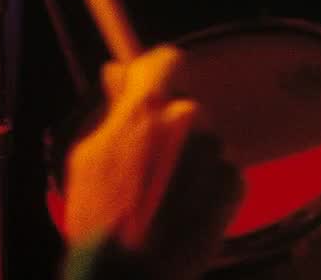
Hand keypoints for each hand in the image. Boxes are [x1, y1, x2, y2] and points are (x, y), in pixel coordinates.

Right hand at [63, 47, 242, 279]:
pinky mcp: (233, 187)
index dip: (159, 73)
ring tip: (167, 196)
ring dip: (192, 161)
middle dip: (170, 128)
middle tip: (150, 162)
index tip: (152, 87)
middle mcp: (183, 125)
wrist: (128, 277)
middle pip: (186, 107)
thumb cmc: (97, 220)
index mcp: (142, 112)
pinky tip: (187, 211)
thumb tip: (117, 72)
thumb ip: (110, 110)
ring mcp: (212, 156)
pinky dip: (213, 188)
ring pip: (206, 142)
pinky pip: (227, 172)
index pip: (167, 61)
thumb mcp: (87, 157)